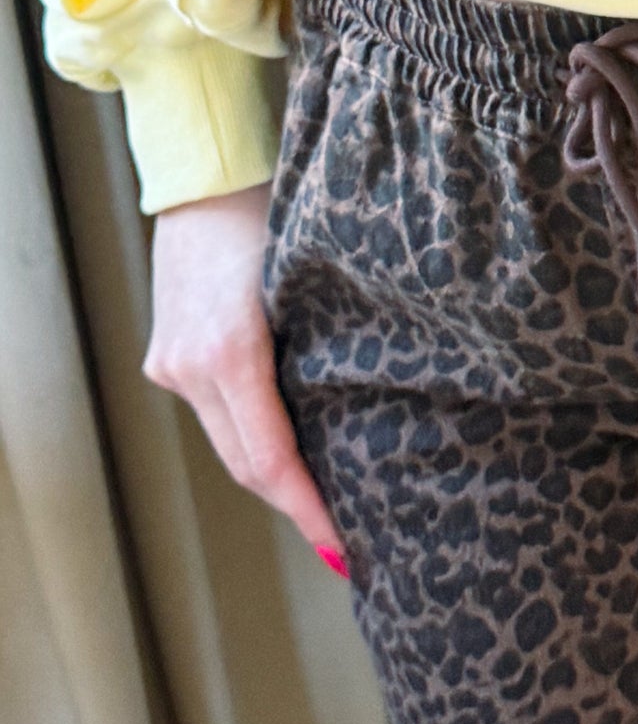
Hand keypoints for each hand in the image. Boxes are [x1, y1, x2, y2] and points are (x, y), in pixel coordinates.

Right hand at [144, 184, 346, 572]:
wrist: (206, 179)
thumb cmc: (277, 214)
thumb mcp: (317, 279)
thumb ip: (337, 343)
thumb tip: (385, 404)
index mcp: (231, 350)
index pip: (270, 458)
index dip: (307, 508)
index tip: (341, 545)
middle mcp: (192, 367)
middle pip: (246, 465)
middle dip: (295, 505)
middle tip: (344, 540)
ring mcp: (173, 365)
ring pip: (230, 443)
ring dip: (274, 474)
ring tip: (326, 503)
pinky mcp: (167, 358)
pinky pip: (217, 415)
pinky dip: (253, 436)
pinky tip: (292, 452)